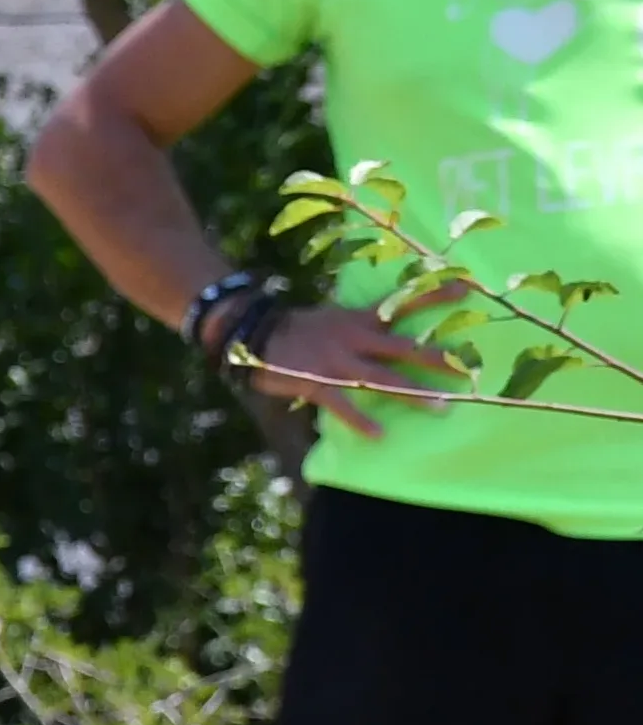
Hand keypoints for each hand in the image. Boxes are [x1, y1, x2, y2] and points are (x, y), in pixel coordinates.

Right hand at [247, 300, 461, 438]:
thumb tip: (390, 325)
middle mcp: (356, 339)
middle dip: (437, 360)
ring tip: (440, 407)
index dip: (434, 295)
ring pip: (383, 379)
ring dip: (413, 394)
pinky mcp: (318, 385)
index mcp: (361, 319)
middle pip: (404, 348)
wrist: (256, 334)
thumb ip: (362, 325)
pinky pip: (344, 406)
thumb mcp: (335, 317)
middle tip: (467, 371)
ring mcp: (338, 363)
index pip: (403, 302)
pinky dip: (361, 422)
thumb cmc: (299, 328)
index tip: (468, 290)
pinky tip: (380, 435)